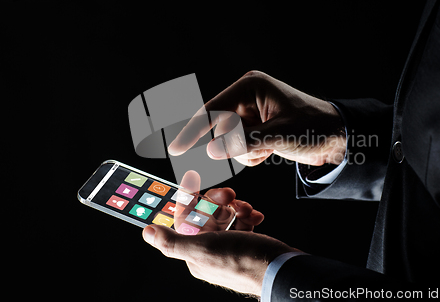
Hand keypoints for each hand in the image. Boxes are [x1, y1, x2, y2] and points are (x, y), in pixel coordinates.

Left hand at [142, 170, 295, 296]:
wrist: (282, 270)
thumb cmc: (244, 262)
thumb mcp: (203, 249)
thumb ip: (173, 241)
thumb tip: (147, 232)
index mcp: (195, 251)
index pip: (184, 219)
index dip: (188, 199)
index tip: (192, 179)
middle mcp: (210, 249)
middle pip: (207, 214)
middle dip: (218, 201)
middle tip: (229, 196)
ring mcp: (230, 246)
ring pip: (227, 215)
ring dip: (237, 206)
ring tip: (246, 209)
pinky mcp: (248, 243)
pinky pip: (243, 222)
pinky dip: (249, 215)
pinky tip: (255, 217)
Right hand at [168, 70, 345, 165]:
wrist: (338, 137)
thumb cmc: (314, 127)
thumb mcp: (280, 134)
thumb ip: (245, 142)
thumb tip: (212, 151)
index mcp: (250, 87)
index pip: (213, 110)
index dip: (192, 130)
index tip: (175, 149)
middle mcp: (246, 98)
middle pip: (219, 129)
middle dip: (236, 144)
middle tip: (261, 147)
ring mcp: (249, 114)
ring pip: (227, 142)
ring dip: (246, 152)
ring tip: (269, 147)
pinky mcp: (254, 129)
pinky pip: (238, 148)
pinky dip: (251, 155)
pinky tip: (270, 149)